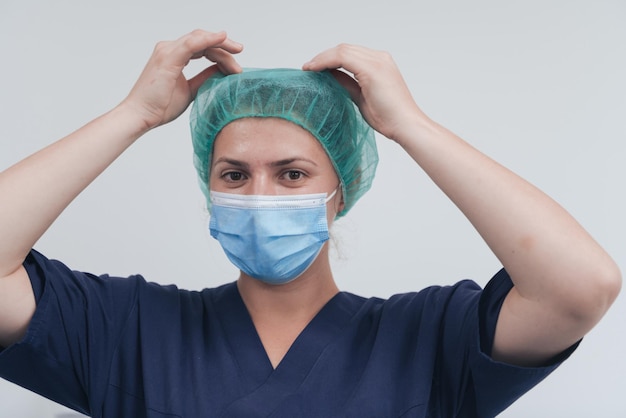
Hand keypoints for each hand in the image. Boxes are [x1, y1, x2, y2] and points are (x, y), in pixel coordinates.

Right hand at [122, 30, 242, 130]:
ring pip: (200, 38)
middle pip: (202, 39)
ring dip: (221, 44)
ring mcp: (167, 51)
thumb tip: (222, 71)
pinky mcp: (168, 57)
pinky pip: (192, 43)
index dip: (220, 52)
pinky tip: (223, 38)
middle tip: (240, 52)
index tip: (235, 64)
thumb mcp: (191, 90)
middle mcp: (169, 49)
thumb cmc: (160, 106)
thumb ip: (204, 78)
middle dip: (224, 45)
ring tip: (237, 51)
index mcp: (173, 55)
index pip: (201, 46)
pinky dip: (209, 39)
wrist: (141, 116)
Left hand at [303, 44, 425, 141]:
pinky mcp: (372, 69)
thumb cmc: (388, 117)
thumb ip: (348, 84)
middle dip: (323, 57)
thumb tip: (330, 77)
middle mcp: (380, 58)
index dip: (329, 58)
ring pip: (342, 50)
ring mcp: (377, 61)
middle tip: (308, 68)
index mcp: (380, 63)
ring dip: (322, 58)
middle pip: (344, 49)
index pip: (349, 54)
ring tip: (309, 69)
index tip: (313, 69)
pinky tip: (315, 70)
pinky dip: (326, 61)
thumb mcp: (362, 97)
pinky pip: (342, 58)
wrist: (406, 125)